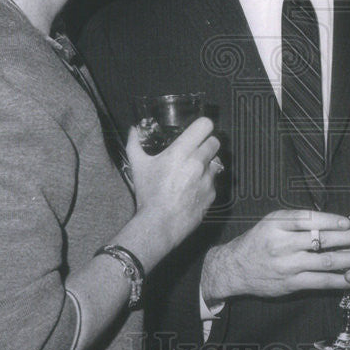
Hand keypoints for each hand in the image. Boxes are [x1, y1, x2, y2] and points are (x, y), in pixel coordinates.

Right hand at [126, 116, 220, 265]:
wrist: (159, 224)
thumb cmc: (148, 194)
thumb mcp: (138, 166)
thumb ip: (134, 144)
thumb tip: (133, 129)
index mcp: (181, 152)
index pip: (205, 125)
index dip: (203, 126)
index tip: (198, 131)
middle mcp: (198, 163)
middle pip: (215, 142)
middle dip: (206, 144)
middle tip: (195, 150)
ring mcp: (207, 179)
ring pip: (216, 162)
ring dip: (207, 164)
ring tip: (192, 173)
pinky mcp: (213, 194)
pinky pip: (214, 181)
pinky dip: (206, 182)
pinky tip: (193, 189)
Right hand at [201, 209, 349, 302]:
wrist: (234, 269)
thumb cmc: (259, 241)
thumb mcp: (272, 222)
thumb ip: (298, 220)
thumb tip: (335, 220)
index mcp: (277, 224)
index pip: (307, 219)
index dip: (330, 220)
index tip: (348, 222)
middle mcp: (282, 244)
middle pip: (321, 240)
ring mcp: (288, 265)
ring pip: (326, 261)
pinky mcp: (292, 284)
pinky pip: (322, 282)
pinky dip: (341, 279)